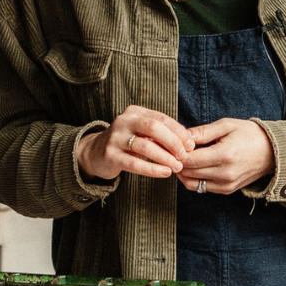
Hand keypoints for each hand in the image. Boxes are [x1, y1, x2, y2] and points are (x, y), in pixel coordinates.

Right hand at [76, 105, 195, 181]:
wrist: (95, 153)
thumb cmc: (126, 142)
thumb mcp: (141, 132)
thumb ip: (161, 134)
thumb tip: (189, 141)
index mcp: (134, 112)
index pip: (161, 118)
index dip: (178, 131)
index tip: (191, 145)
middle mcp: (123, 121)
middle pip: (153, 128)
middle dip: (173, 142)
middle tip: (184, 155)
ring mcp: (115, 138)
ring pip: (145, 146)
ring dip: (165, 158)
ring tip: (177, 167)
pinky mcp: (110, 155)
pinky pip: (135, 163)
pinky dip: (152, 169)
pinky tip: (164, 173)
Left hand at [177, 118, 273, 194]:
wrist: (273, 151)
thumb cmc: (250, 134)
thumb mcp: (227, 125)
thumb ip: (202, 132)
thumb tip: (182, 136)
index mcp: (224, 155)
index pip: (190, 160)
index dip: (176, 153)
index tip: (172, 145)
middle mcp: (225, 174)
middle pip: (188, 173)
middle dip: (177, 163)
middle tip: (172, 151)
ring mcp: (226, 184)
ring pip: (192, 184)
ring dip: (183, 173)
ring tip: (182, 159)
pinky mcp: (228, 190)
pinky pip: (202, 188)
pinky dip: (193, 179)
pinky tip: (194, 167)